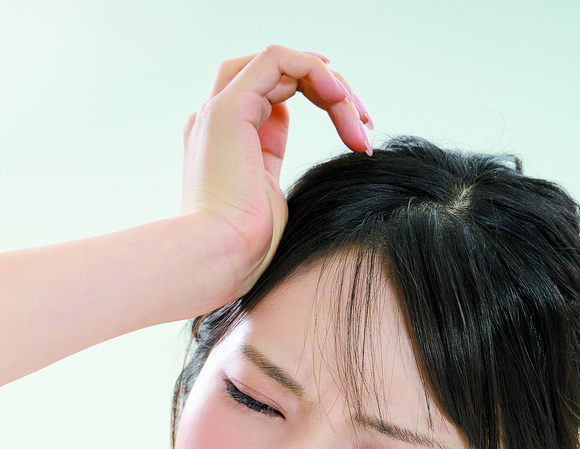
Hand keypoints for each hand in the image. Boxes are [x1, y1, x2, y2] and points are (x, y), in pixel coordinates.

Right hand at [180, 46, 373, 304]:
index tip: (357, 131)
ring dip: (331, 84)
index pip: (274, 96)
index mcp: (225, 141)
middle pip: (280, 74)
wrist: (219, 258)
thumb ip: (274, 166)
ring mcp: (218, 111)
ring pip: (283, 64)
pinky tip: (339, 96)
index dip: (321, 99)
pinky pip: (277, 59)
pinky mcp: (228, 108)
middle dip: (331, 88)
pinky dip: (314, 70)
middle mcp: (215, 119)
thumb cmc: (246, 246)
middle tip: (365, 123)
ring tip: (358, 120)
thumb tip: (300, 157)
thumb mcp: (270, 198)